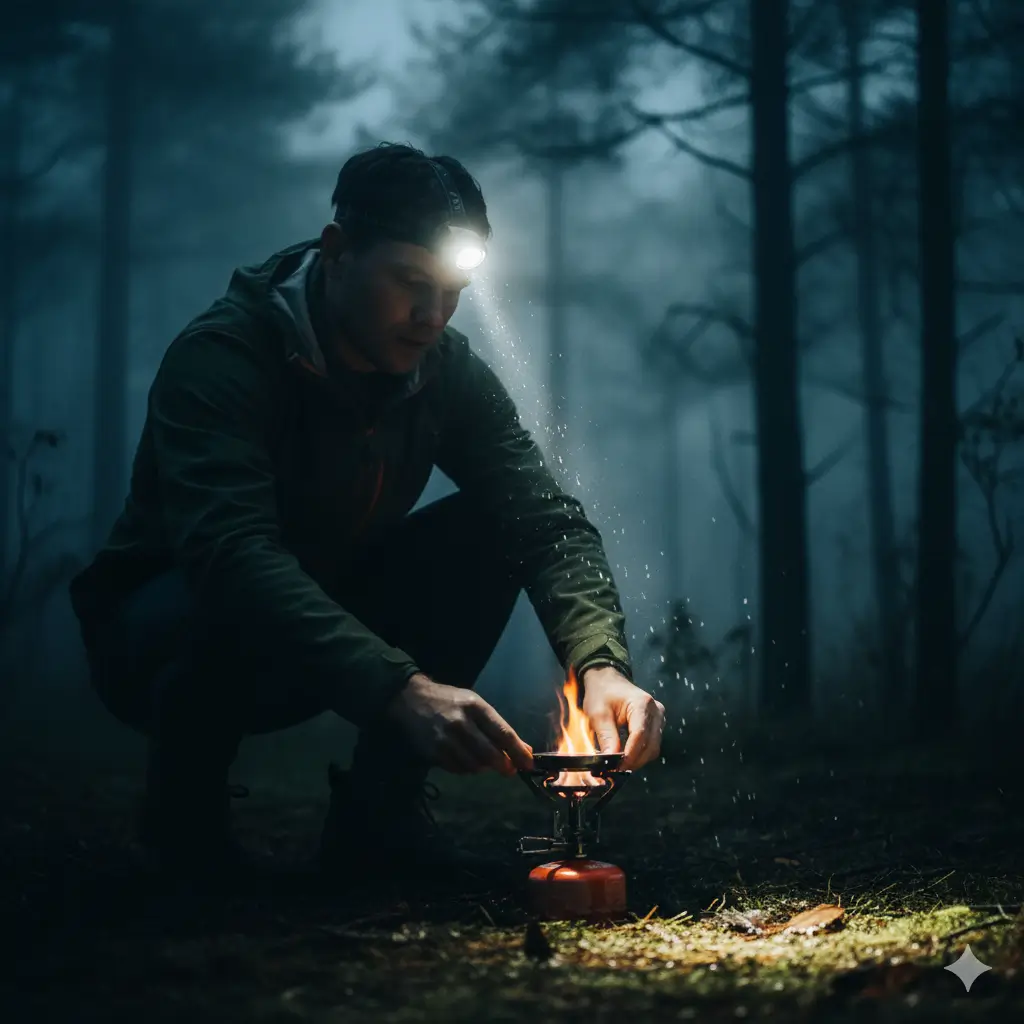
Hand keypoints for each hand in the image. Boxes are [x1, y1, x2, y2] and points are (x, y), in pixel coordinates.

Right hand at [386, 673, 533, 776]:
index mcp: (476, 707)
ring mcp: (446, 738)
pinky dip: (467, 769)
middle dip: (504, 765)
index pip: (503, 733)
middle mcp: (461, 722)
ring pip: (474, 764)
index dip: (518, 751)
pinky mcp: (434, 751)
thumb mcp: (475, 705)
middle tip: (509, 770)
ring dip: (484, 767)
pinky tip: (466, 760)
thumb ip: (497, 726)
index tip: (529, 763)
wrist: (411, 699)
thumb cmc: (449, 701)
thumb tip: (524, 749)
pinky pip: (458, 769)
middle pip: (490, 753)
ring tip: (484, 761)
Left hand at [580, 666, 664, 770]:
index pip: (640, 735)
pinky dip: (640, 753)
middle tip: (615, 769)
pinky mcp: (657, 724)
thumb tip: (611, 760)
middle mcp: (656, 711)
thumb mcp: (598, 714)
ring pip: (653, 748)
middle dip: (634, 760)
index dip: (630, 754)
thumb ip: (606, 737)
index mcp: (642, 704)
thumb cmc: (602, 693)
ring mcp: (659, 717)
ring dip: (638, 759)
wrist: (607, 681)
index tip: (617, 767)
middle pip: (650, 745)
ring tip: (619, 763)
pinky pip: (652, 745)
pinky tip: (626, 756)